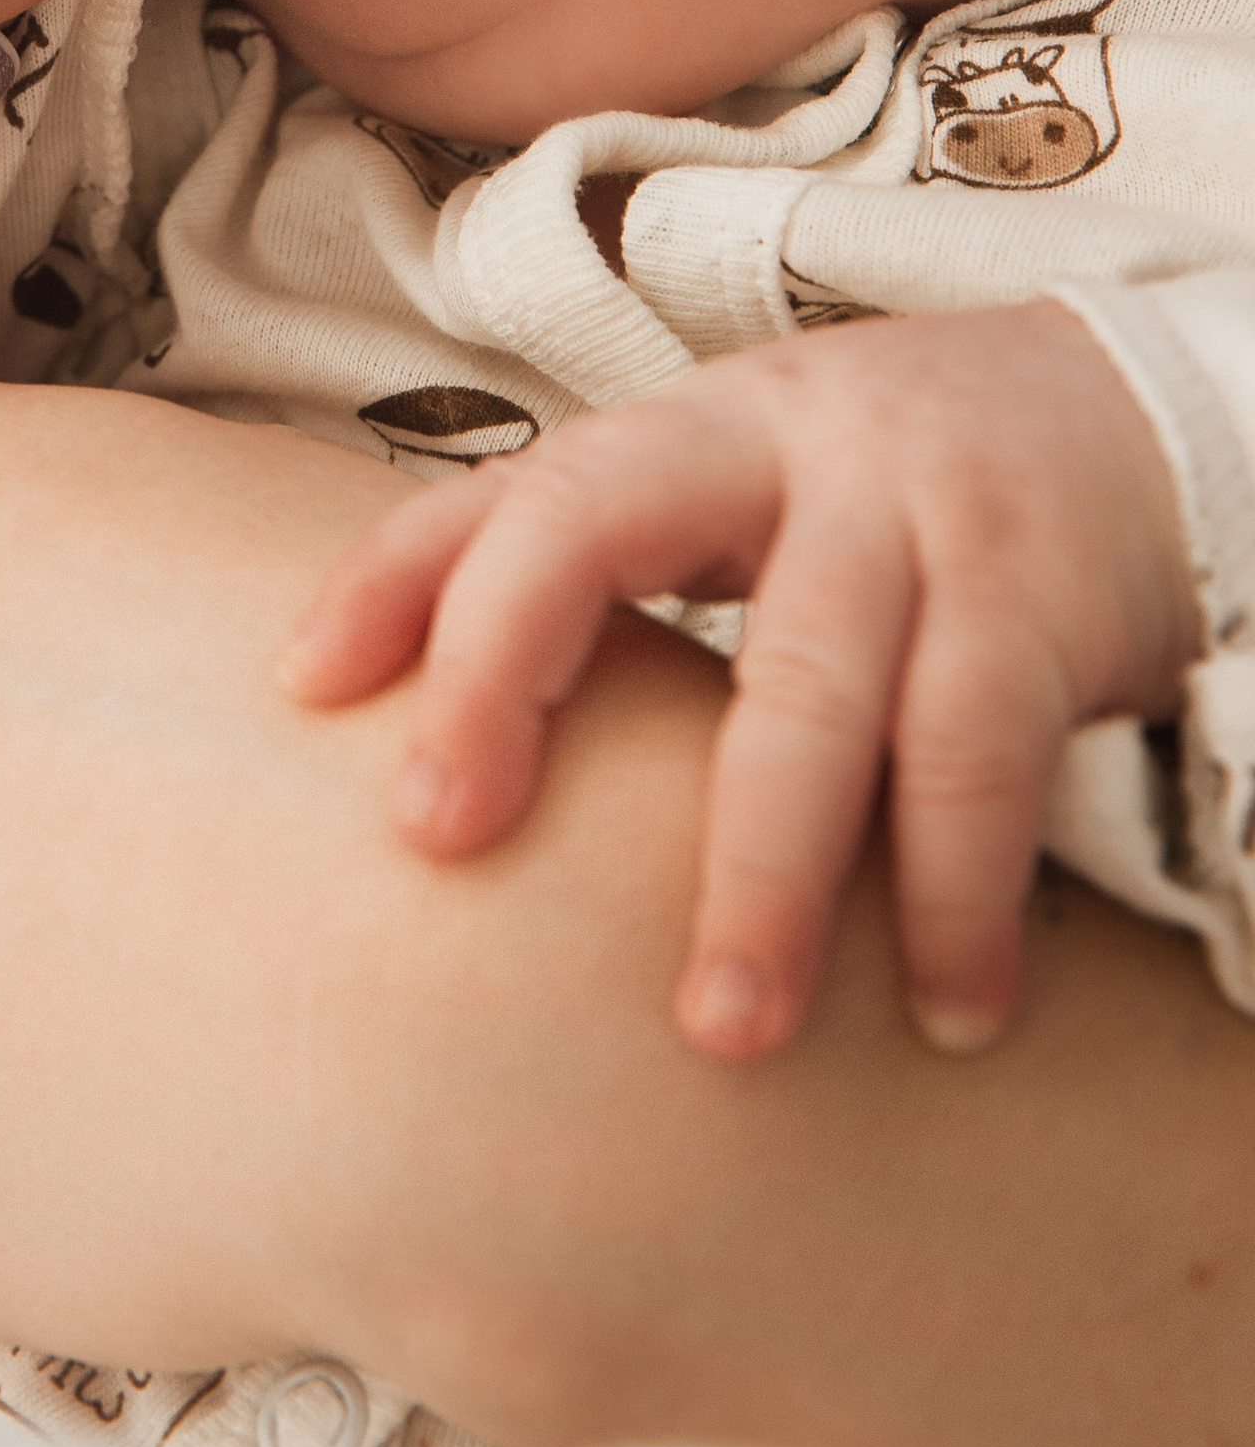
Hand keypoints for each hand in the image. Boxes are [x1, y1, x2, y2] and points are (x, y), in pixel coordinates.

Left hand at [281, 300, 1202, 1063]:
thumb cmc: (890, 497)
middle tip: (438, 839)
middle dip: (502, 675)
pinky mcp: (1035, 592)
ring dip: (760, 874)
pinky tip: (950, 1012)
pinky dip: (958, 898)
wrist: (1143, 415)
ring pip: (801, 686)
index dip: (394, 574)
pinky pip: (978, 755)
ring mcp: (906, 508)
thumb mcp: (743, 499)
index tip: (303, 687)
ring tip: (726, 1031)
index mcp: (681, 433)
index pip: (505, 484)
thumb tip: (441, 767)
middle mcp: (773, 443)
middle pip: (595, 524)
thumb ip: (621, 588)